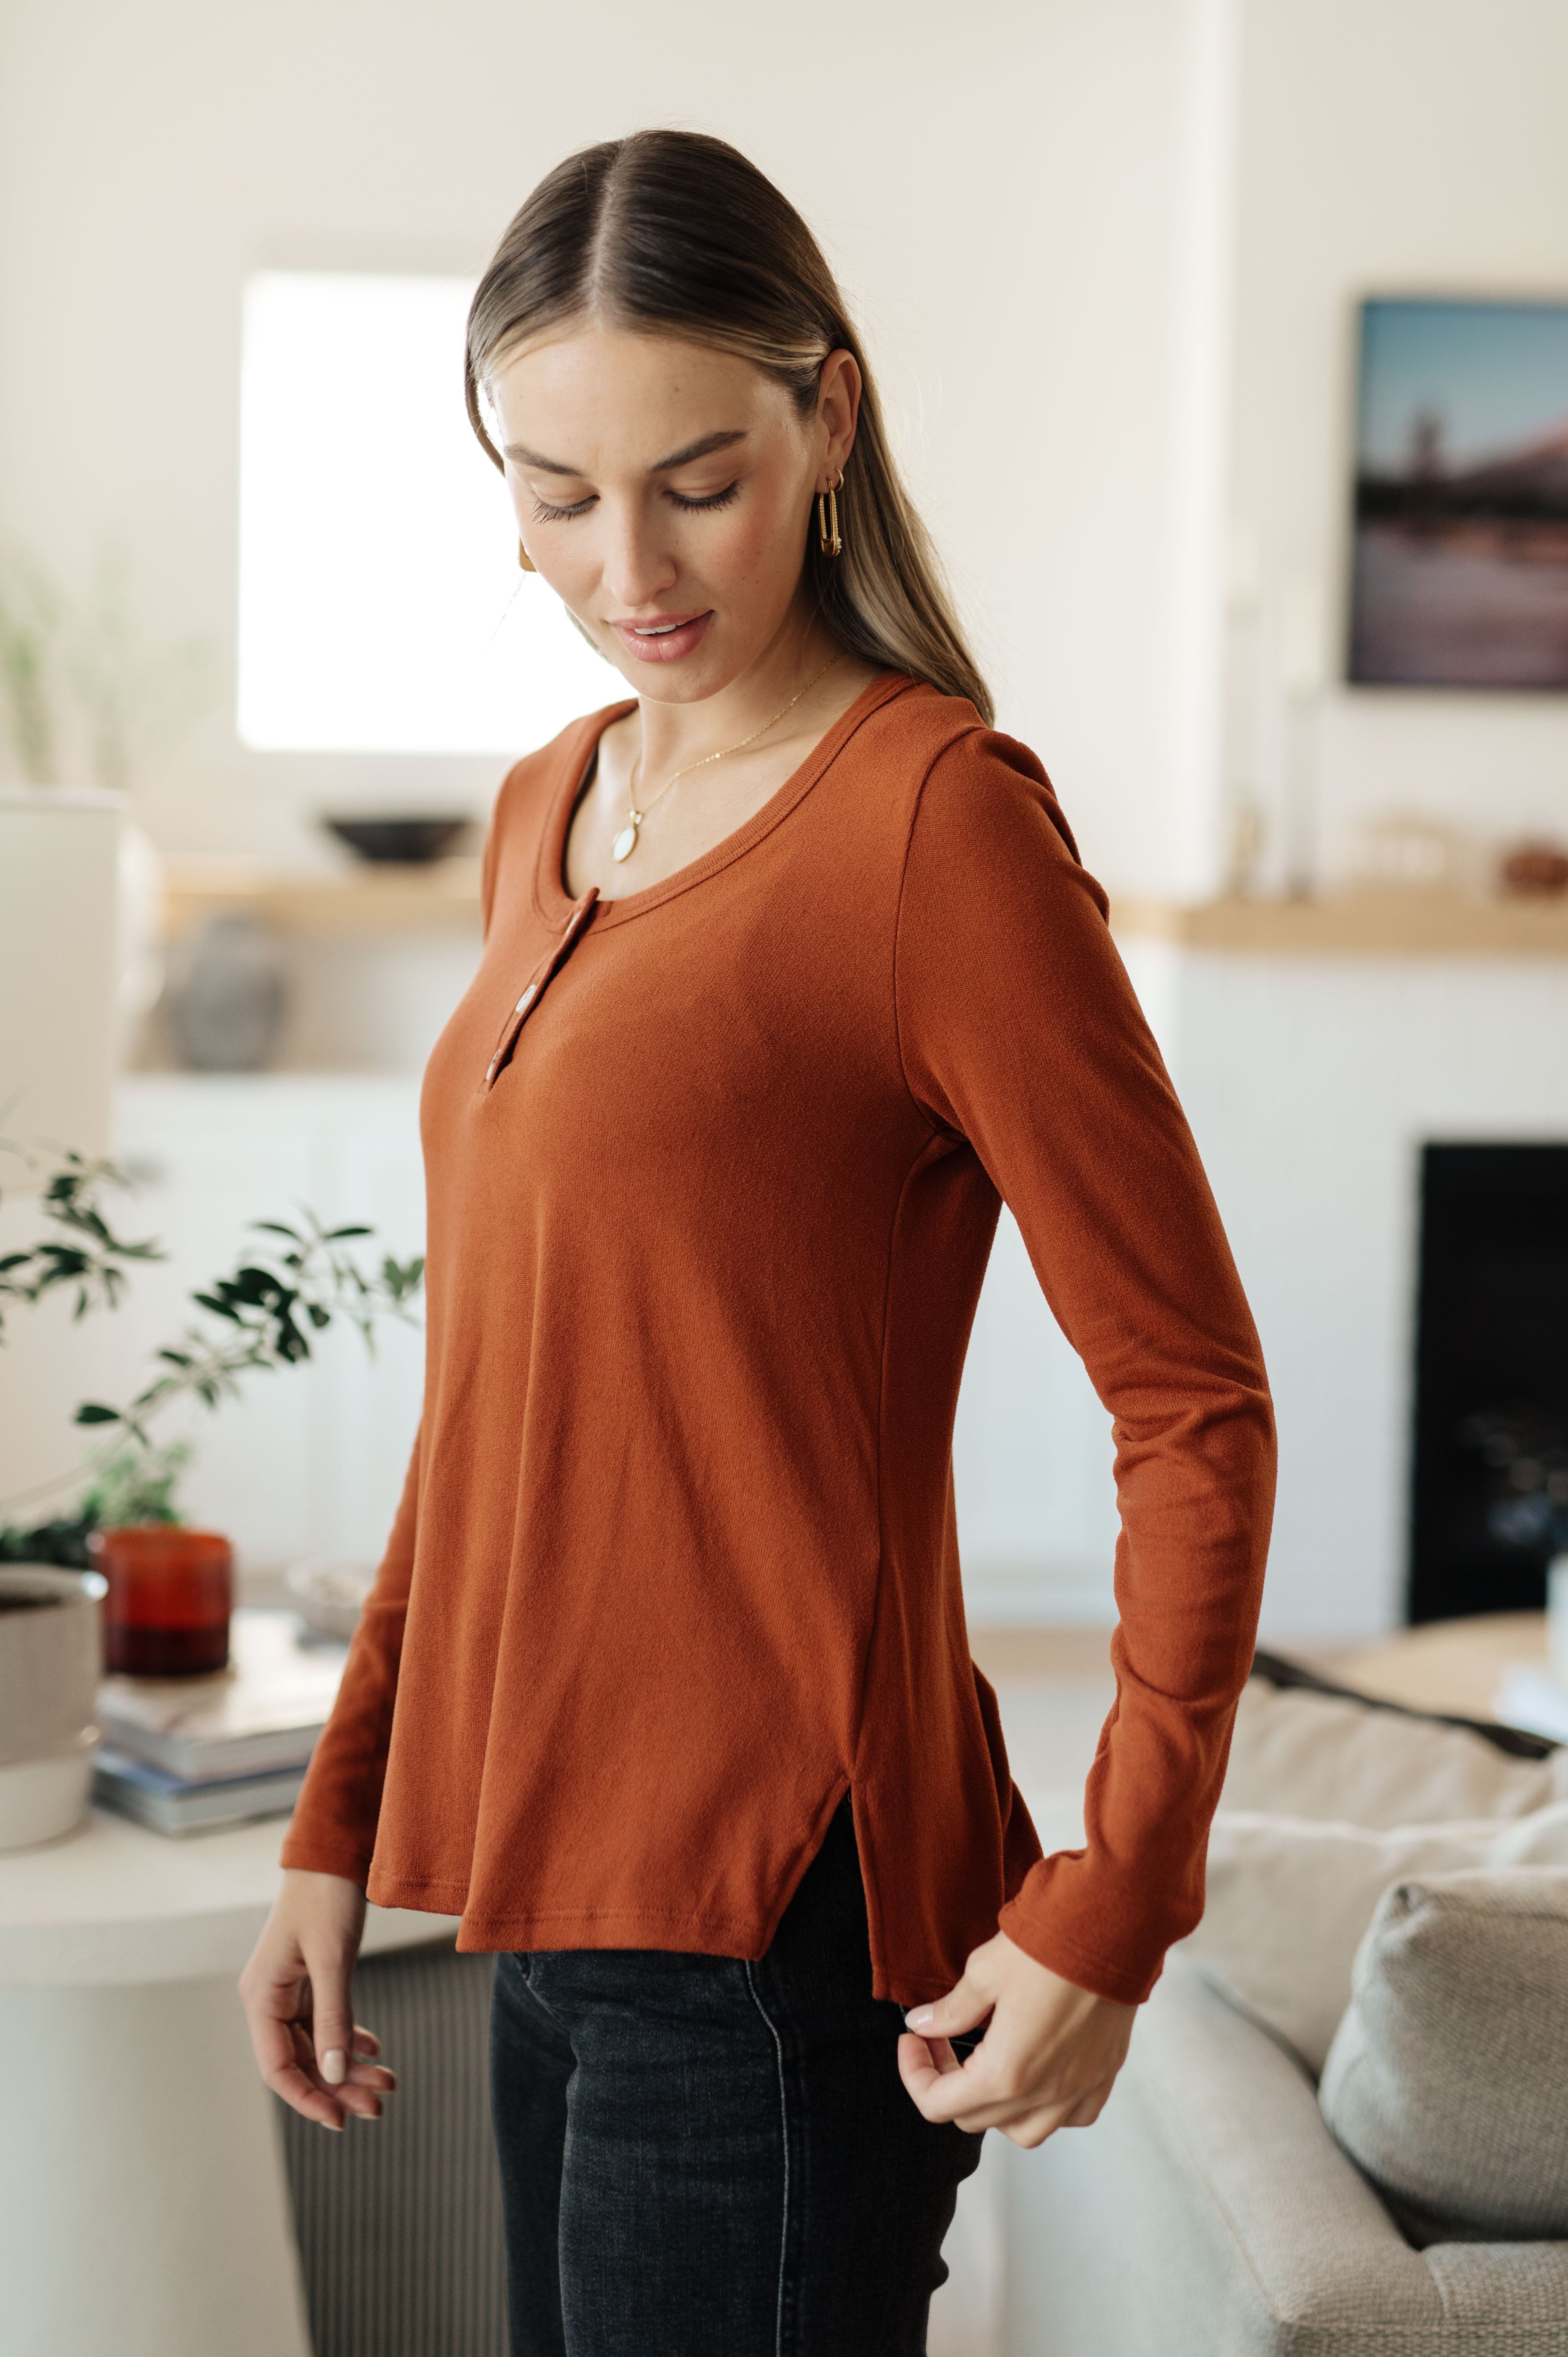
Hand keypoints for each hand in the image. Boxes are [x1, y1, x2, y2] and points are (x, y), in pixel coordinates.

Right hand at [238, 1868, 394, 2131]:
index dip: (308, 2098)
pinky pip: (325, 2021)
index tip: (341, 2121)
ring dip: (349, 2067)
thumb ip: (333, 2017)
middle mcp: (269, 1998)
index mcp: (261, 1997)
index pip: (277, 2068)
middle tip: (380, 2107)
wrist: (334, 1851)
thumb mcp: (333, 1959)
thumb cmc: (326, 1897)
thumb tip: (336, 2076)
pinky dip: (349, 2037)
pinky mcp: (310, 1978)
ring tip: (388, 2084)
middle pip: (301, 2060)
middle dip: (338, 2087)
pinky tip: (374, 2050)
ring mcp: (289, 1989)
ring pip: (317, 2044)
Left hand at [897, 1930, 1134, 2147]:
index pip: (939, 2105)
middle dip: (948, 2083)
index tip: (912, 2041)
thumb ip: (951, 2010)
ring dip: (996, 2107)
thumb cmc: (1048, 1948)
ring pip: (1025, 2131)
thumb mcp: (984, 1972)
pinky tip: (1036, 2072)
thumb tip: (923, 2025)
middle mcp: (1044, 2095)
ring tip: (986, 2063)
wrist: (1111, 1930)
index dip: (914, 2074)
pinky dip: (1047, 2106)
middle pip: (976, 2119)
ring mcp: (1078, 2090)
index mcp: (1006, 2074)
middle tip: (940, 2040)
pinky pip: (1070, 2115)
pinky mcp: (1103, 2076)